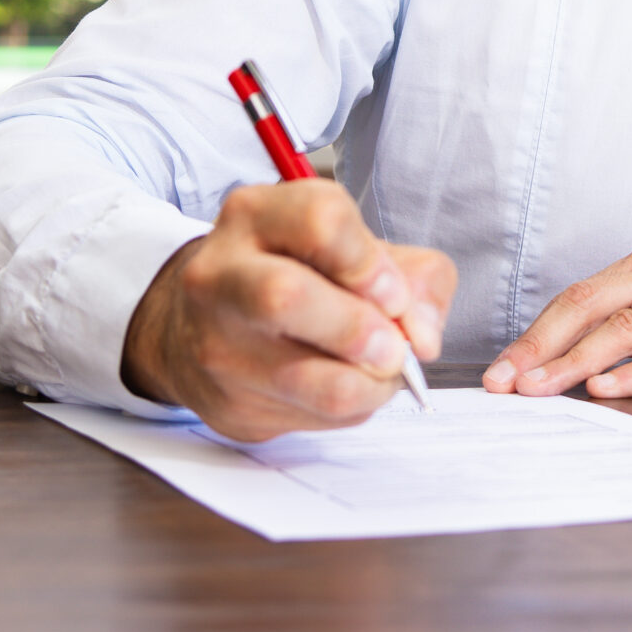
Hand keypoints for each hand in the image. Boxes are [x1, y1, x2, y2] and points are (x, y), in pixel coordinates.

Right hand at [120, 178, 455, 442]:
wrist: (207, 325)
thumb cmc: (300, 275)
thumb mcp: (362, 250)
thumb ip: (417, 277)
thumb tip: (424, 337)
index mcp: (258, 215)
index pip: (320, 220)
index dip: (371, 264)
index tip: (393, 295)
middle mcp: (221, 272)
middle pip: (285, 296)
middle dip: (358, 329)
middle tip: (393, 346)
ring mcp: (216, 341)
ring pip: (301, 375)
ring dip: (366, 381)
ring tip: (383, 371)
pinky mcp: (227, 401)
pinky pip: (307, 415)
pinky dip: (351, 407)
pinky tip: (352, 387)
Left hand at [481, 247, 631, 399]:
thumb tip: (575, 360)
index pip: (579, 297)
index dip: (535, 333)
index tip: (499, 370)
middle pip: (590, 306)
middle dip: (540, 347)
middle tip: (503, 382)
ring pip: (628, 326)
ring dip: (576, 360)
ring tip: (541, 389)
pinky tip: (612, 389)